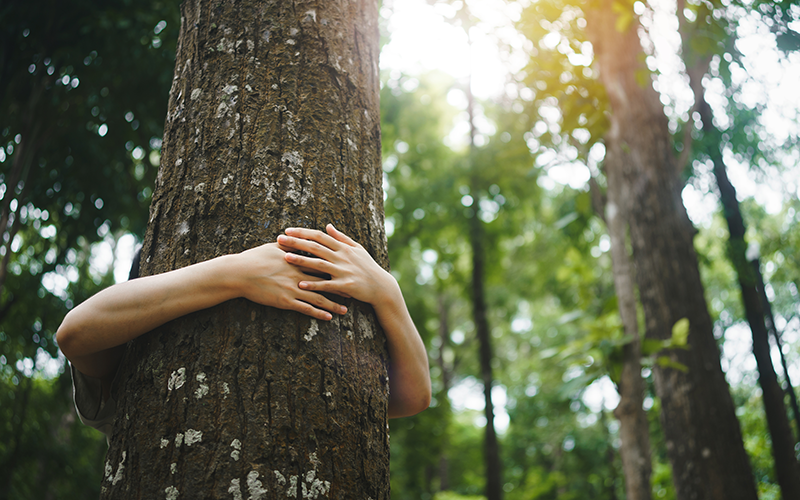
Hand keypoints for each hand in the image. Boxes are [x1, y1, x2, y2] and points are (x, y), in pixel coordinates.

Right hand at [234, 242, 347, 320]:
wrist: (239, 273)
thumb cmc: (254, 258)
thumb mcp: (274, 248)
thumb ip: (289, 245)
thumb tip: (296, 239)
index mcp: (297, 261)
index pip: (322, 263)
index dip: (336, 268)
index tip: (348, 271)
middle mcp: (298, 274)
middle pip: (325, 281)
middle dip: (341, 287)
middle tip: (354, 291)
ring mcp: (293, 288)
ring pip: (319, 298)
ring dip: (333, 305)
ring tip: (345, 310)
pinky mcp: (285, 301)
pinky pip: (305, 309)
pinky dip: (318, 313)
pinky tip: (327, 318)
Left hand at [276, 224, 394, 305]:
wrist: (381, 286)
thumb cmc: (368, 267)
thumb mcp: (357, 249)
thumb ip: (341, 237)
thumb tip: (328, 225)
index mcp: (342, 247)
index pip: (319, 236)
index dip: (303, 232)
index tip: (288, 230)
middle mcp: (341, 257)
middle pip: (315, 247)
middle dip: (296, 242)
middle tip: (280, 239)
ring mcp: (343, 271)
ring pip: (318, 264)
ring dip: (301, 260)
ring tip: (285, 258)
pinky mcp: (345, 285)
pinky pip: (326, 285)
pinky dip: (313, 284)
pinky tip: (300, 284)